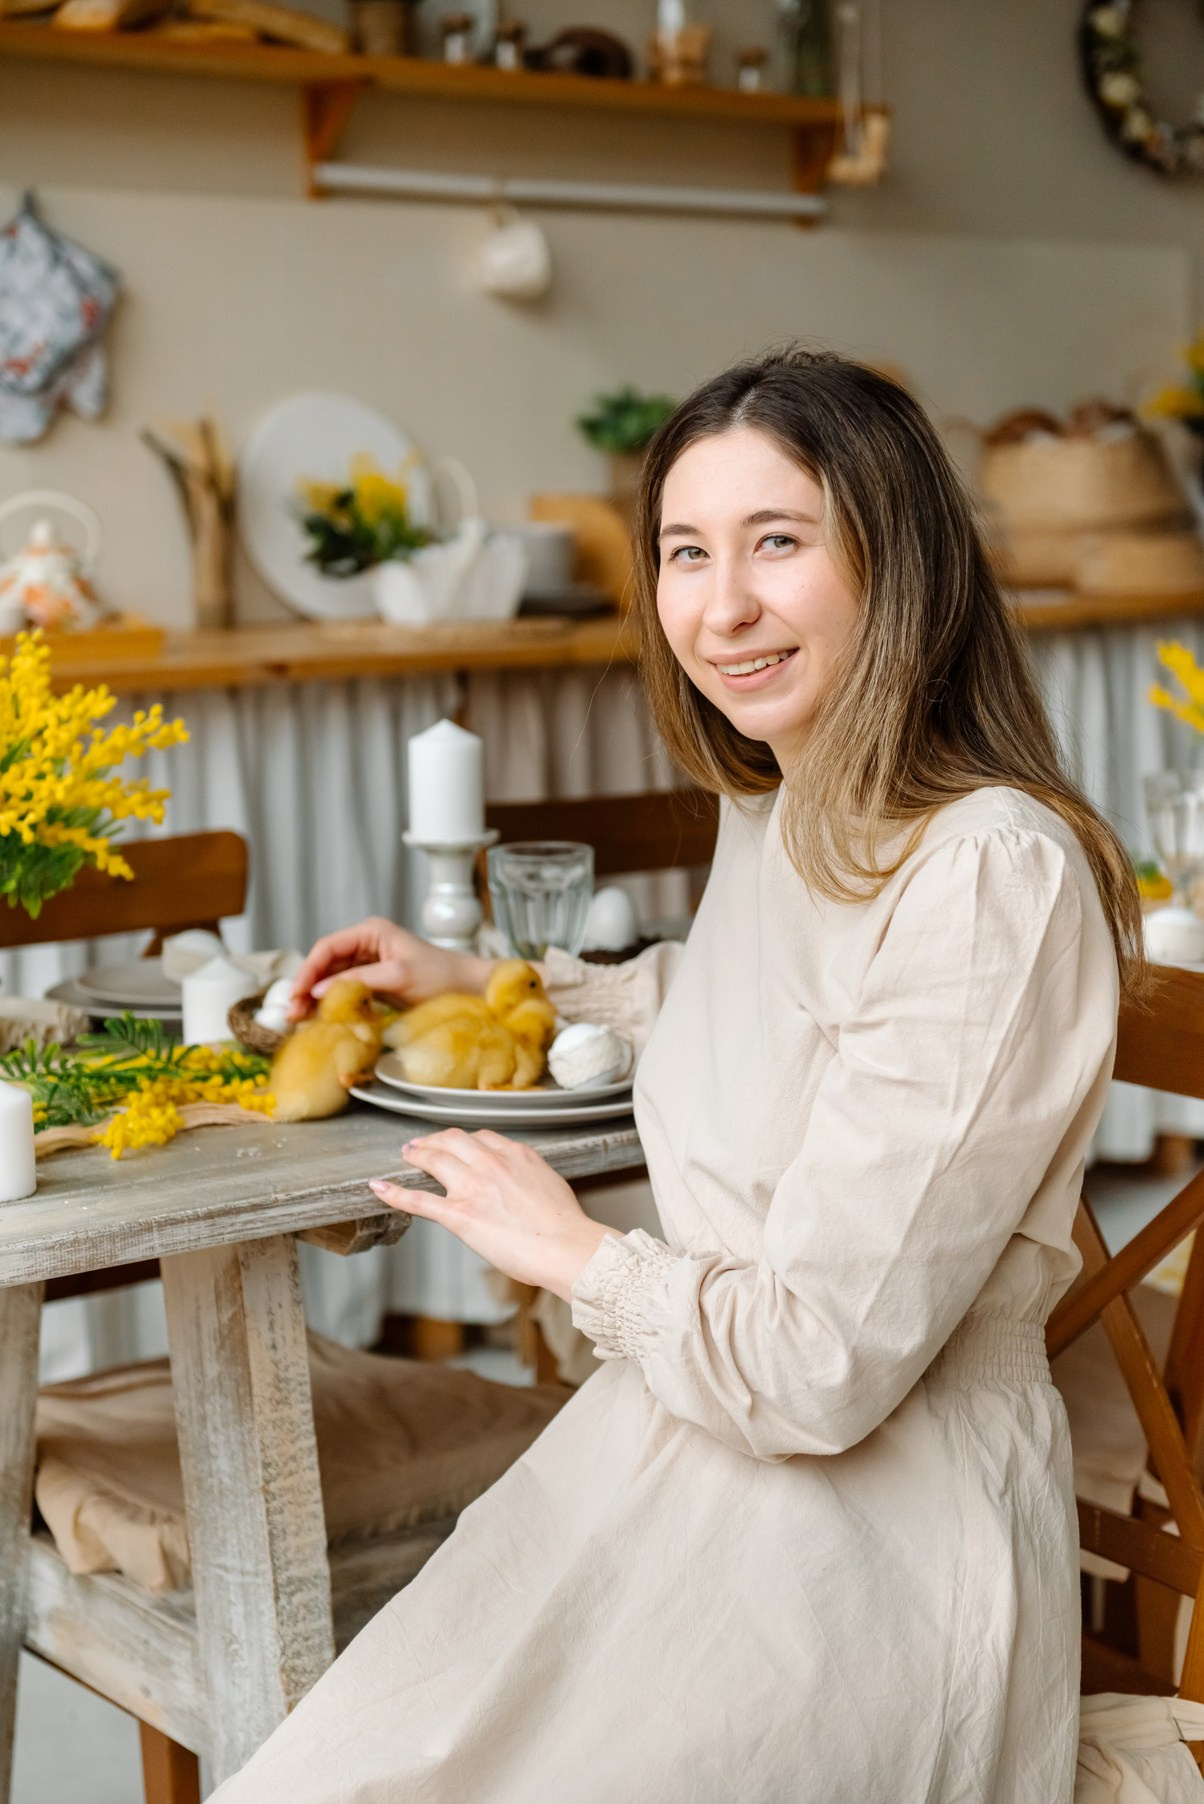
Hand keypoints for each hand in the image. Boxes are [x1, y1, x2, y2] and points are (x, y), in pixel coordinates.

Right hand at [290, 918, 493, 1019]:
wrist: (471, 991)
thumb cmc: (442, 977)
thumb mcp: (399, 976)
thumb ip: (359, 980)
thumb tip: (320, 991)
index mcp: (371, 932)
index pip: (327, 948)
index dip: (308, 970)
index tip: (297, 994)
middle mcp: (367, 945)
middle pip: (325, 964)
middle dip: (308, 987)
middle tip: (293, 1013)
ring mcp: (370, 965)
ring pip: (332, 980)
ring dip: (317, 999)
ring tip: (301, 1020)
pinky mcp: (376, 985)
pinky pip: (346, 992)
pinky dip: (333, 1005)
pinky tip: (322, 1019)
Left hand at [369, 1129, 613, 1300]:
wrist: (565, 1246)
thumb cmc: (565, 1225)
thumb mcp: (550, 1183)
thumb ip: (529, 1176)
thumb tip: (522, 1182)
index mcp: (516, 1155)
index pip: (481, 1137)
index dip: (462, 1139)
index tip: (455, 1143)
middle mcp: (491, 1163)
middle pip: (452, 1140)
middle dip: (433, 1140)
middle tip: (421, 1145)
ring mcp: (472, 1187)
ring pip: (433, 1159)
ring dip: (416, 1154)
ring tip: (406, 1155)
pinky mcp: (459, 1215)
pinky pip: (418, 1200)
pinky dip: (394, 1192)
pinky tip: (379, 1187)